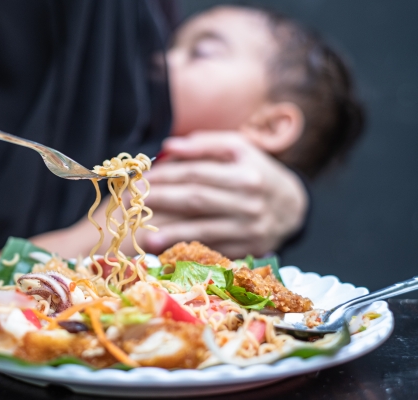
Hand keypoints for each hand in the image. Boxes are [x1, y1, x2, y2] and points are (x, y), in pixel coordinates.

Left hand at [142, 132, 307, 257]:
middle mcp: (249, 202)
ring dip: (170, 233)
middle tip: (130, 202)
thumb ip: (204, 144)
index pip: (197, 174)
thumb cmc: (256, 171)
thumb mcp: (238, 149)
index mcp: (245, 174)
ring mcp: (249, 229)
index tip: (140, 179)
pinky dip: (188, 250)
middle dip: (160, 200)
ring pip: (202, 229)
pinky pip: (212, 249)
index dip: (166, 176)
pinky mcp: (247, 249)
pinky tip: (167, 251)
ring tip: (142, 235)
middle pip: (195, 200)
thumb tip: (168, 146)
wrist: (292, 207)